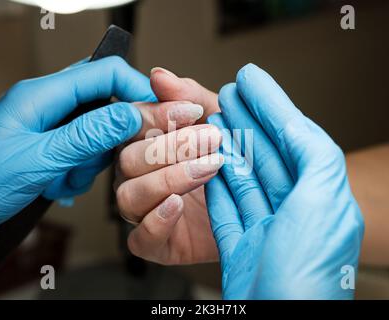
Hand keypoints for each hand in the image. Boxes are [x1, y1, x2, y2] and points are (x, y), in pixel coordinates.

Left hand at [0, 56, 173, 235]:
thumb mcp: (36, 161)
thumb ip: (85, 136)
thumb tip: (129, 115)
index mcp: (41, 95)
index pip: (104, 73)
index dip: (137, 89)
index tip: (161, 113)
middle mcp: (49, 105)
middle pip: (106, 103)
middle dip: (112, 136)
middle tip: (108, 158)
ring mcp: (51, 127)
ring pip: (98, 134)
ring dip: (92, 161)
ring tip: (66, 178)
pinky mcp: (53, 146)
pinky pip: (85, 153)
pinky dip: (80, 173)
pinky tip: (59, 185)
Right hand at [115, 67, 221, 263]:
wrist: (260, 206)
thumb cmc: (236, 160)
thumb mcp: (221, 121)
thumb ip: (190, 97)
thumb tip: (158, 75)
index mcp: (148, 143)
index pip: (133, 125)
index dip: (158, 116)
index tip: (193, 111)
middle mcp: (140, 176)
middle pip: (128, 159)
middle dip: (170, 148)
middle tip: (212, 139)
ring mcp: (146, 210)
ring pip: (128, 196)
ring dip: (167, 180)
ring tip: (207, 169)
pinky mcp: (157, 243)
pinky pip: (140, 238)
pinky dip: (157, 221)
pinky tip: (179, 204)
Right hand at [206, 64, 363, 298]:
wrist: (281, 319)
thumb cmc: (309, 270)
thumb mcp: (324, 198)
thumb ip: (314, 151)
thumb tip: (291, 118)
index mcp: (317, 196)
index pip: (291, 138)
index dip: (270, 105)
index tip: (249, 80)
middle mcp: (291, 211)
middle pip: (263, 155)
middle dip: (245, 122)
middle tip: (226, 95)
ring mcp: (264, 229)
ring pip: (242, 178)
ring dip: (227, 148)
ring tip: (213, 121)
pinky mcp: (240, 247)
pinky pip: (225, 208)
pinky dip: (215, 184)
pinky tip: (208, 164)